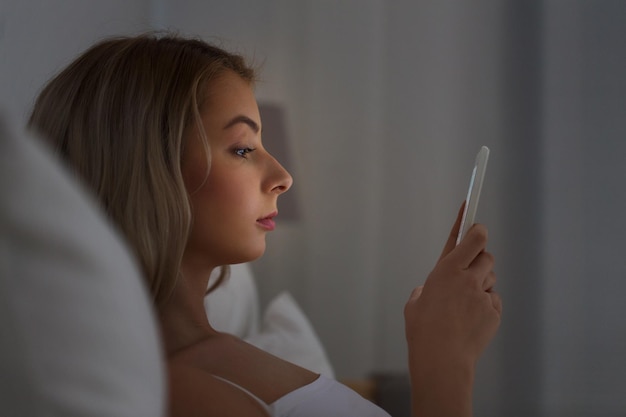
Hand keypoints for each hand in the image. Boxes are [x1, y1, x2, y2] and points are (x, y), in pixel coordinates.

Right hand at [404, 204, 501, 415]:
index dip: (471, 221)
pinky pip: (493, 300)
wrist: (442, 360)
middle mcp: (467, 278)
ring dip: (482, 282)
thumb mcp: (415, 303)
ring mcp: (483, 295)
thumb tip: (430, 291)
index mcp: (445, 271)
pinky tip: (472, 319)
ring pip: (490, 277)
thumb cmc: (422, 331)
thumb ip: (426, 289)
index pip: (468, 238)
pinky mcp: (494, 312)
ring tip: (466, 303)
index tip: (471, 205)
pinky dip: (485, 305)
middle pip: (486, 254)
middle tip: (469, 271)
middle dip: (479, 258)